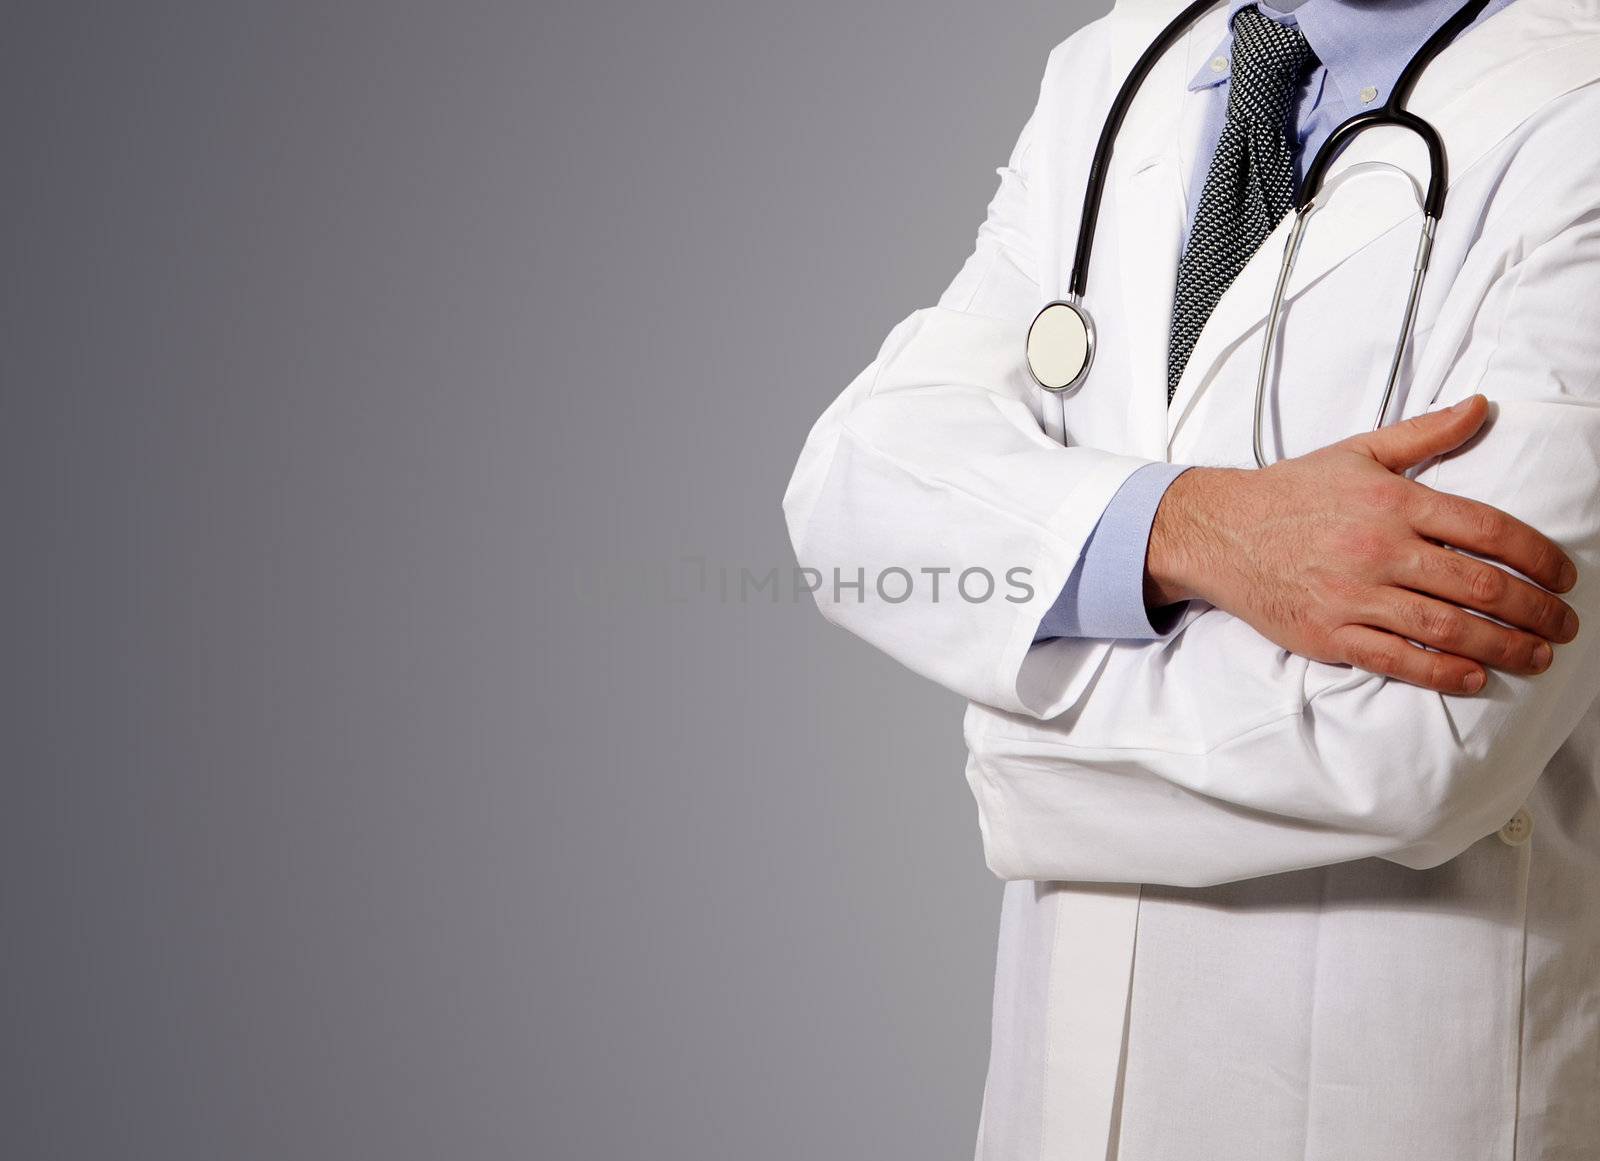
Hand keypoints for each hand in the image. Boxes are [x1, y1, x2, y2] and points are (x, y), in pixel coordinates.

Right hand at [1145, 394, 1580, 693]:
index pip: (1488, 530)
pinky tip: (1474, 675)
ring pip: (1447, 628)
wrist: (1219, 531)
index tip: (1564, 578)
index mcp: (1394, 502)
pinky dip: (1441, 672)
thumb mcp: (1358, 452)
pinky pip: (1396, 660)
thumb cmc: (1289, 492)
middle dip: (1535, 610)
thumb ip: (1426, 433)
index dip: (1538, 557)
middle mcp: (1379, 549)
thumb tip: (1481, 406)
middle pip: (1479, 586)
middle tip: (1563, 625)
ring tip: (1536, 656)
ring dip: (1503, 646)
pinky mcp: (1329, 634)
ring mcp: (1354, 595)